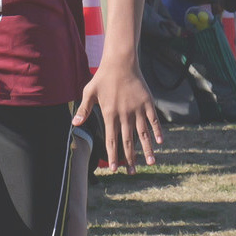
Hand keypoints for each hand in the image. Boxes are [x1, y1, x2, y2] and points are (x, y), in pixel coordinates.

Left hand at [74, 58, 161, 172]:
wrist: (121, 62)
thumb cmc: (103, 77)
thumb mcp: (89, 92)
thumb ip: (84, 110)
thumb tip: (75, 124)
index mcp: (110, 114)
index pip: (111, 140)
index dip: (112, 156)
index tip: (113, 169)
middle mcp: (124, 115)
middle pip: (127, 142)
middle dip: (129, 159)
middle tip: (131, 173)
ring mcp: (137, 110)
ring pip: (143, 134)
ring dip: (146, 150)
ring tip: (150, 163)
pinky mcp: (147, 103)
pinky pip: (153, 121)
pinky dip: (157, 132)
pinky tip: (160, 142)